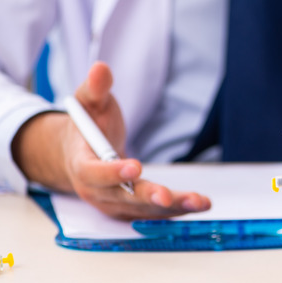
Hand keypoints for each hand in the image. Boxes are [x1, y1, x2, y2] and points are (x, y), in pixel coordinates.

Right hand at [13, 62, 210, 218]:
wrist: (81, 154)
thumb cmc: (88, 128)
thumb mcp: (89, 104)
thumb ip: (95, 89)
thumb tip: (100, 68)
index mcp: (81, 165)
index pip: (93, 173)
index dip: (112, 173)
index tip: (134, 167)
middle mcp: (96, 191)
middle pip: (122, 198)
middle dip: (147, 197)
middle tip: (167, 196)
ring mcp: (114, 204)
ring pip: (143, 209)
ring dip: (172, 207)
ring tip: (199, 202)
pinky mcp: (132, 210)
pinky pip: (154, 213)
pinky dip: (177, 211)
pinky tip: (200, 205)